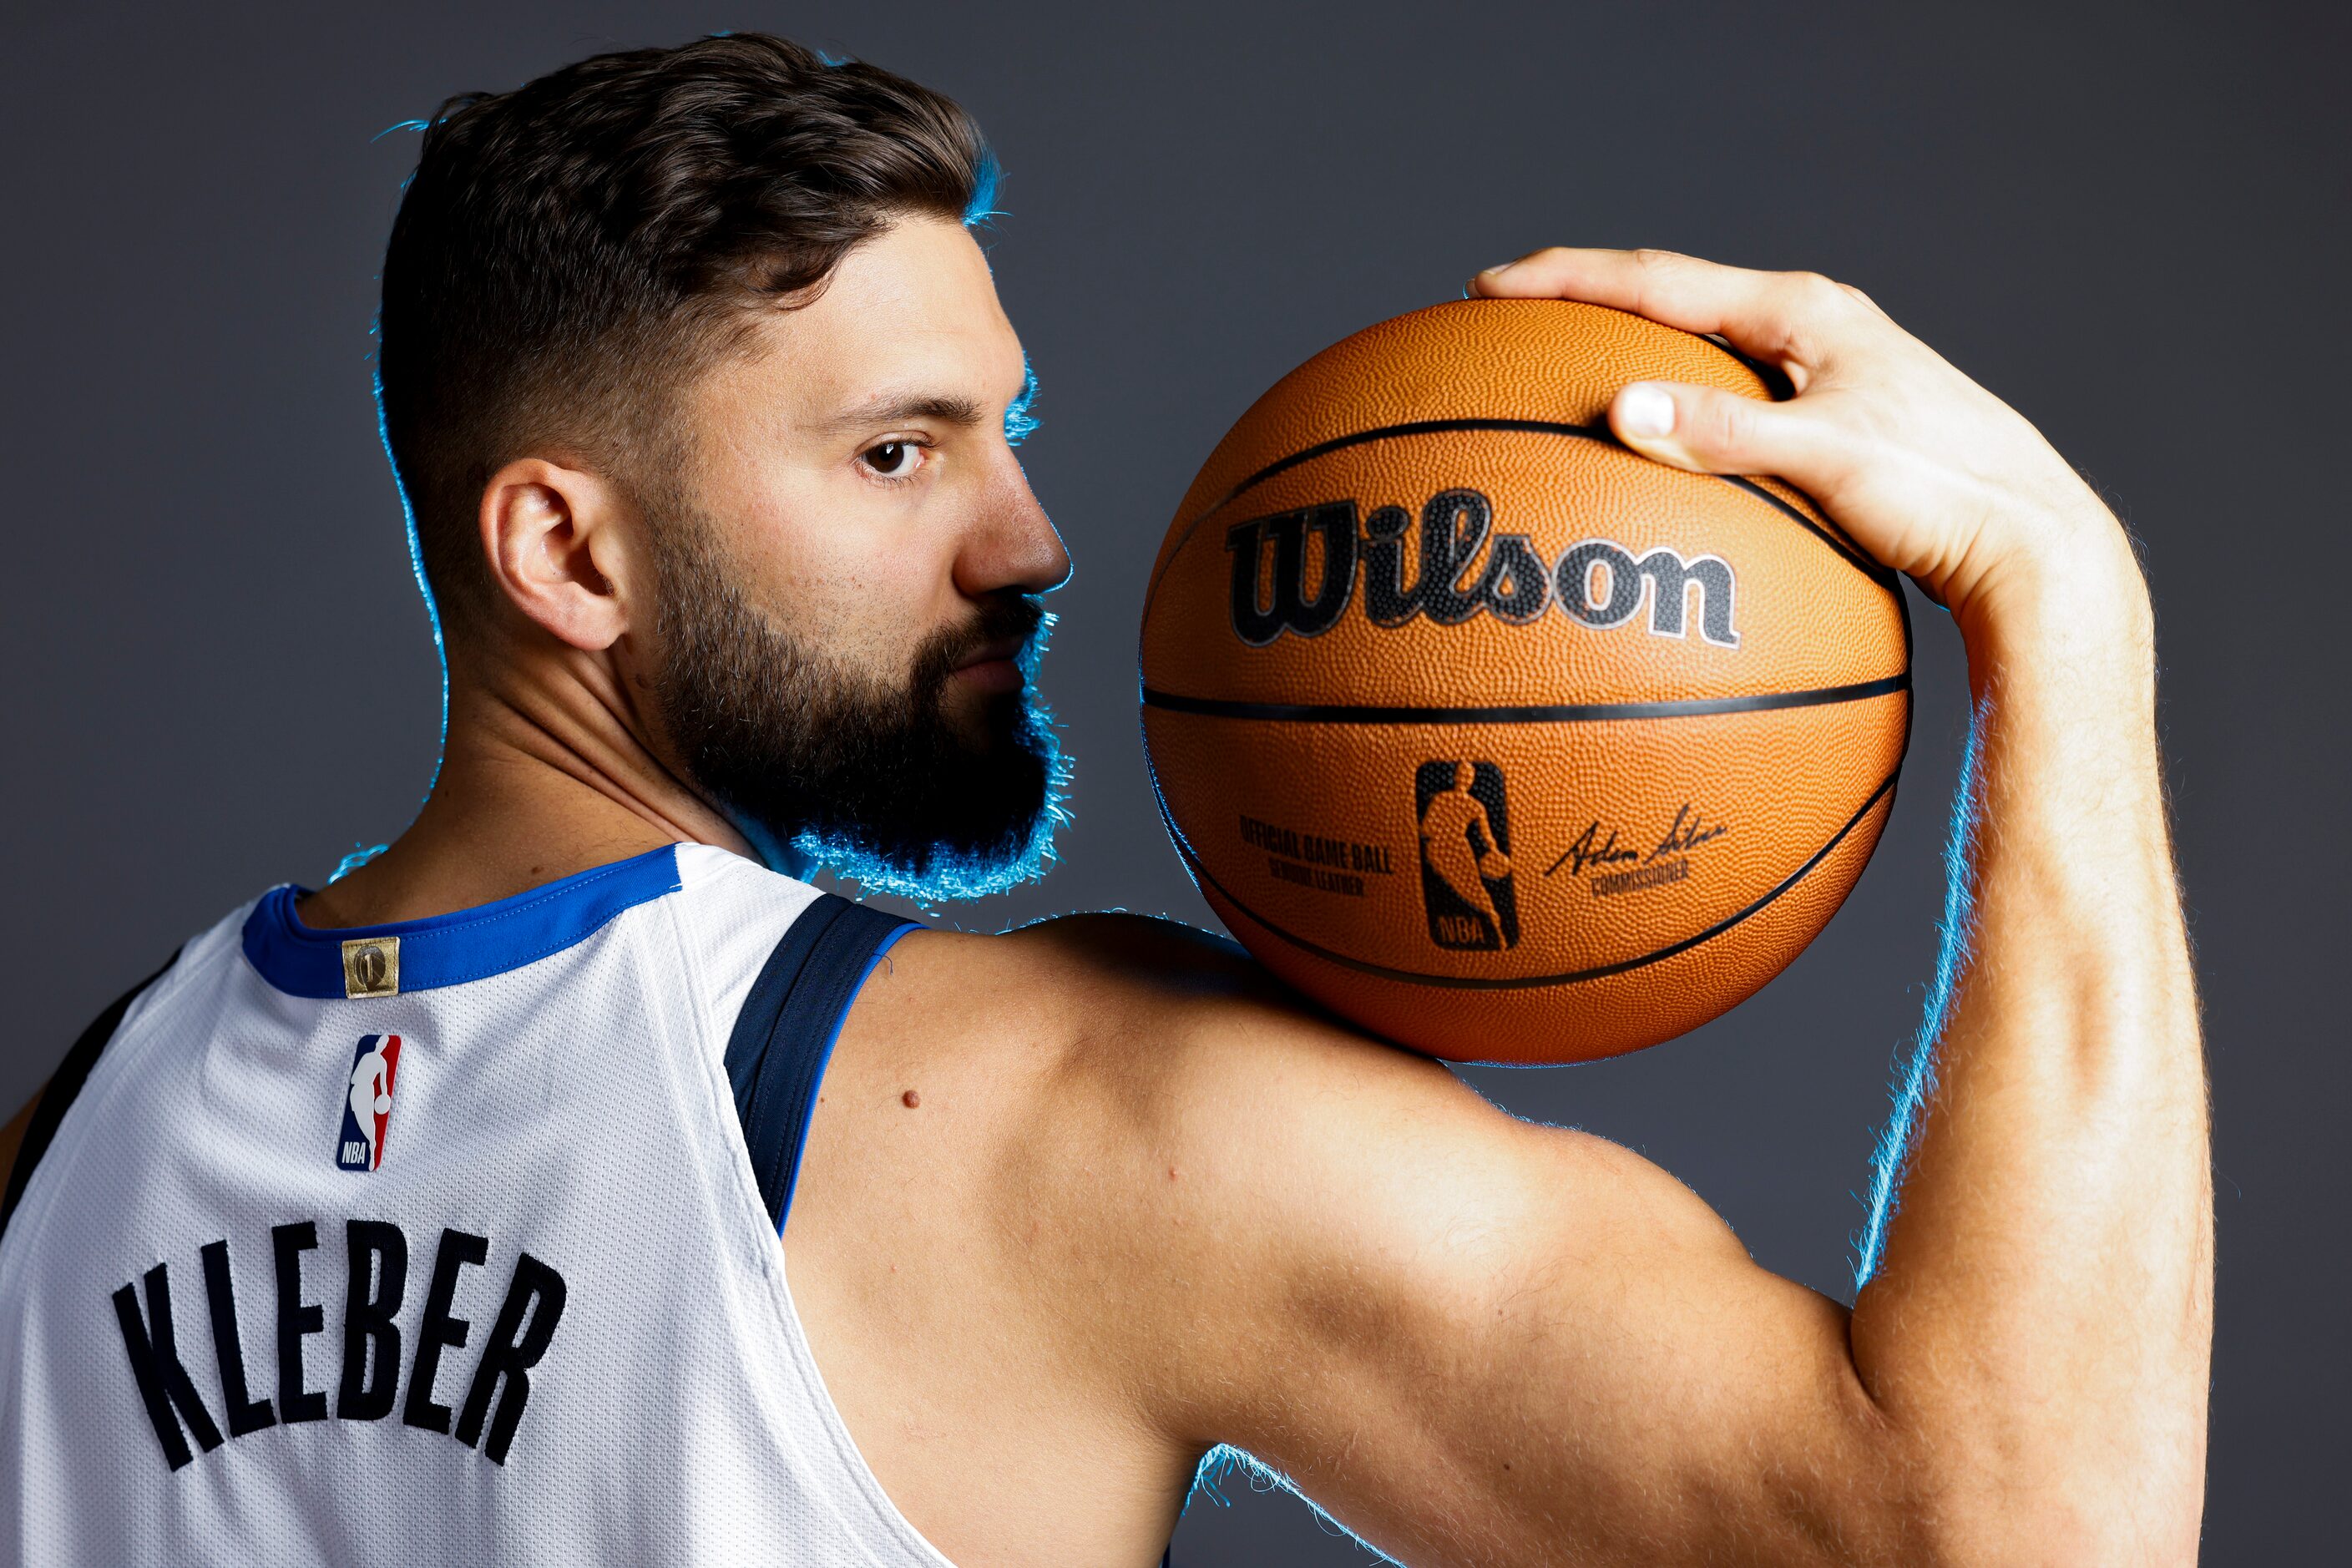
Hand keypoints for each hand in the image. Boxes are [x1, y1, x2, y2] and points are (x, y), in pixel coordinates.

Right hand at [1468, 248, 2148, 641]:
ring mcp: (1819, 374)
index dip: (1566, 281)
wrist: (2030, 541)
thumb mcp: (1828, 456)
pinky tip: (1647, 453)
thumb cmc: (1943, 492)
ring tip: (1558, 371)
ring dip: (1625, 353)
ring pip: (1697, 350)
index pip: (1658, 280)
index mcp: (1803, 312)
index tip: (1488, 289)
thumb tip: (1623, 409)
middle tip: (1504, 314)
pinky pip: (1723, 402)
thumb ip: (1725, 431)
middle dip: (1583, 304)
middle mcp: (1810, 329)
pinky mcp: (1828, 422)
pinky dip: (1669, 412)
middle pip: (1670, 300)